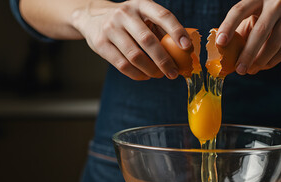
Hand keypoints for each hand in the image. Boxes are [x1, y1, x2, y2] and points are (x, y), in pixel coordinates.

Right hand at [71, 0, 191, 79]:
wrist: (92, 17)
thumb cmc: (128, 21)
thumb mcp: (143, 16)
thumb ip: (161, 30)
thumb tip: (185, 53)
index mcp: (141, 4)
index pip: (163, 16)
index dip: (177, 31)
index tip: (187, 47)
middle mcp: (125, 14)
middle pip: (148, 40)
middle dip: (164, 60)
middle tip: (173, 73)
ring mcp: (110, 28)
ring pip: (135, 56)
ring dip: (151, 70)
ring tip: (159, 75)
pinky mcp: (100, 44)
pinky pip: (122, 65)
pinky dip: (137, 74)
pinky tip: (145, 76)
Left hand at [217, 0, 280, 74]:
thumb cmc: (273, 19)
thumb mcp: (257, 17)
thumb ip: (241, 30)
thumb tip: (221, 51)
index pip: (239, 10)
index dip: (228, 26)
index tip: (220, 43)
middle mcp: (276, 2)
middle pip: (259, 31)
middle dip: (247, 53)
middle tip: (239, 69)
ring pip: (273, 44)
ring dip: (260, 61)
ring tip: (251, 70)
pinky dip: (272, 61)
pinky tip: (264, 65)